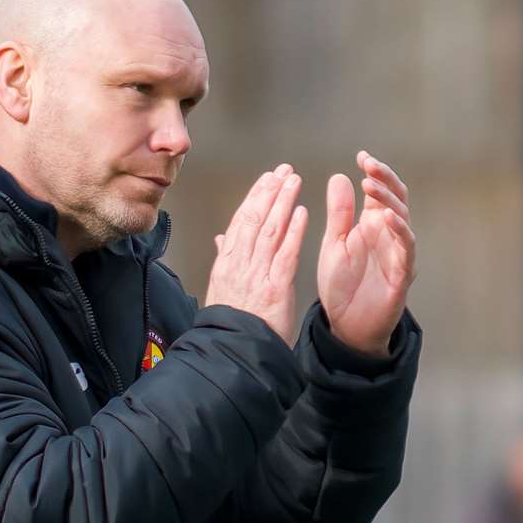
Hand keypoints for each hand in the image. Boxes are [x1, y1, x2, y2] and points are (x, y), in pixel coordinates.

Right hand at [205, 164, 308, 345]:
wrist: (233, 351)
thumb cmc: (230, 324)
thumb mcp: (220, 289)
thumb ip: (224, 260)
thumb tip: (221, 238)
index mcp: (226, 264)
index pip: (241, 222)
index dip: (254, 197)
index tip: (266, 179)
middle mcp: (240, 264)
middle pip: (255, 219)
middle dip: (270, 191)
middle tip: (283, 171)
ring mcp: (257, 274)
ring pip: (270, 230)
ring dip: (283, 202)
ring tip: (294, 181)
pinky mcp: (275, 287)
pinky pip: (285, 253)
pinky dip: (293, 231)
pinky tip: (301, 212)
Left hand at [317, 151, 416, 355]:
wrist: (345, 326)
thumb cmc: (342, 285)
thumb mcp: (334, 243)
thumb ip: (339, 213)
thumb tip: (339, 176)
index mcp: (372, 225)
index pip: (380, 192)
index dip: (375, 172)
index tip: (362, 156)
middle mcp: (389, 235)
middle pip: (396, 199)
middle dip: (384, 179)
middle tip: (368, 165)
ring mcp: (398, 253)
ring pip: (403, 219)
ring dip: (388, 200)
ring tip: (370, 185)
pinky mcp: (402, 274)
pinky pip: (406, 249)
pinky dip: (400, 231)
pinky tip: (387, 218)